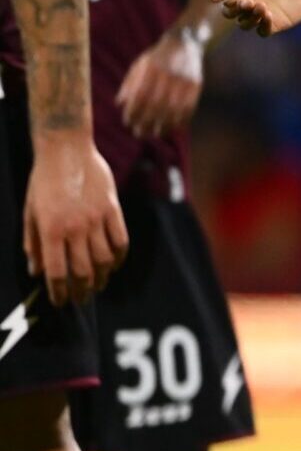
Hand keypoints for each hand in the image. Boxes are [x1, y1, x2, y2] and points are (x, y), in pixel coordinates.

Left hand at [22, 140, 125, 304]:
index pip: (57, 271)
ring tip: (98, 284)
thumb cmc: (43, 181)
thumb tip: (35, 271)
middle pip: (84, 270)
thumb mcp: (30, 212)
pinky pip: (121, 240)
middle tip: (81, 299)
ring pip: (105, 259)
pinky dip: (119, 257)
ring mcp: (96, 219)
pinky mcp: (113, 209)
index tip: (61, 301)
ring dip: (102, 277)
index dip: (59, 291)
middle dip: (82, 290)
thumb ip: (32, 243)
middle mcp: (75, 228)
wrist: (66, 149)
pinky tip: (114, 264)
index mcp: (51, 230)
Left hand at [116, 28, 205, 139]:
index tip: (128, 122)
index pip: (140, 95)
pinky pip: (189, 107)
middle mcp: (167, 74)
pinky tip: (174, 126)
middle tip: (140, 134)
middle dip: (147, 122)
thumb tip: (119, 104)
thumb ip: (129, 83)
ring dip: (165, 125)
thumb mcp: (139, 65)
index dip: (134, 111)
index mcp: (150, 68)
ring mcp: (184, 80)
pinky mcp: (196, 85)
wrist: (184, 43)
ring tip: (157, 133)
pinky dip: (181, 119)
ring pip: (173, 109)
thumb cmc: (156, 57)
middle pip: (156, 105)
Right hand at [211, 0, 300, 36]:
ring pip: (243, 23)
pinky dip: (260, 26)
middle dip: (232, 8)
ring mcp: (264, 10)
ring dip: (245, 18)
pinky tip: (267, 16)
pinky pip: (261, 31)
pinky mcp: (279, 21)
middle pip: (229, 10)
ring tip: (260, 7)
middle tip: (246, 1)